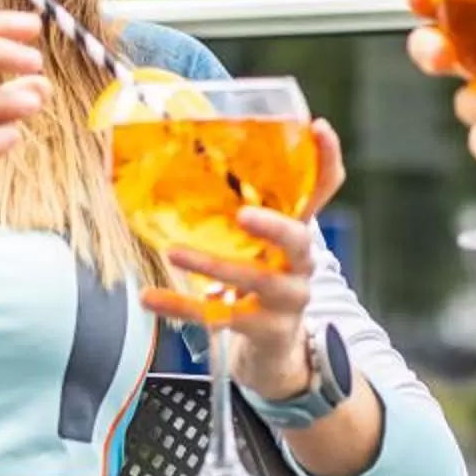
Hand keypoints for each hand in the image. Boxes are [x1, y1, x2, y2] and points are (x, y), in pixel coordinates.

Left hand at [146, 119, 347, 396]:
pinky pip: (218, 317)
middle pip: (298, 239)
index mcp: (299, 230)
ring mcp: (286, 298)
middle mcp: (301, 262)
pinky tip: (149, 296)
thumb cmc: (261, 278)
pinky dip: (180, 306)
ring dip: (213, 266)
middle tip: (243, 215)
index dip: (326, 158)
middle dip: (273, 225)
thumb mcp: (260, 243)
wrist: (275, 348)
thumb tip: (185, 152)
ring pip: (255, 280)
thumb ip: (240, 206)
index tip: (319, 127)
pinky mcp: (262, 328)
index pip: (323, 188)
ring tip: (175, 253)